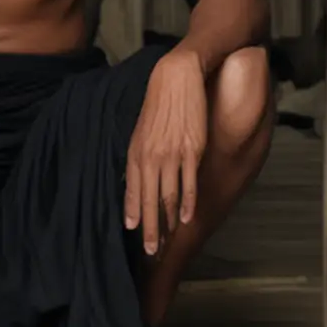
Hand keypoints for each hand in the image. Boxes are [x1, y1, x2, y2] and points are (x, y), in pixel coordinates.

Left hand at [124, 47, 207, 254]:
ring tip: (167, 240)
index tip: (134, 232)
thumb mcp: (143, 130)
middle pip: (150, 200)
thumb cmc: (159, 102)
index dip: (135, 212)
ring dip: (168, 221)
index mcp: (136, 152)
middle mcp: (151, 157)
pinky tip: (187, 218)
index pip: (134, 190)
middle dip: (149, 228)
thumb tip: (138, 175)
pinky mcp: (192, 150)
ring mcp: (172, 155)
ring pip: (169, 196)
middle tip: (151, 249)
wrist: (177, 77)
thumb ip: (141, 154)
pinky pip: (189, 182)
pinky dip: (188, 203)